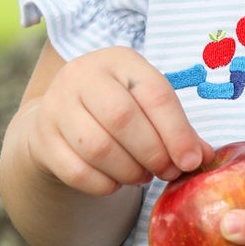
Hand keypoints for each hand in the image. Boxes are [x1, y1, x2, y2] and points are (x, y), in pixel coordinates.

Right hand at [26, 47, 211, 196]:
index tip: (191, 161)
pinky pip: (77, 172)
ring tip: (142, 177)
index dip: (177, 132)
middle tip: (167, 172)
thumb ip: (177, 130)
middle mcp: (82, 75)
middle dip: (152, 153)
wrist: (59, 120)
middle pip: (122, 118)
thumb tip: (203, 158)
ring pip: (98, 147)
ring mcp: (56, 106)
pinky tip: (116, 183)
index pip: (154, 93)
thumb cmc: (117, 111)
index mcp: (118, 60)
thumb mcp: (147, 108)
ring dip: (129, 172)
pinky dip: (104, 185)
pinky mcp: (42, 140)